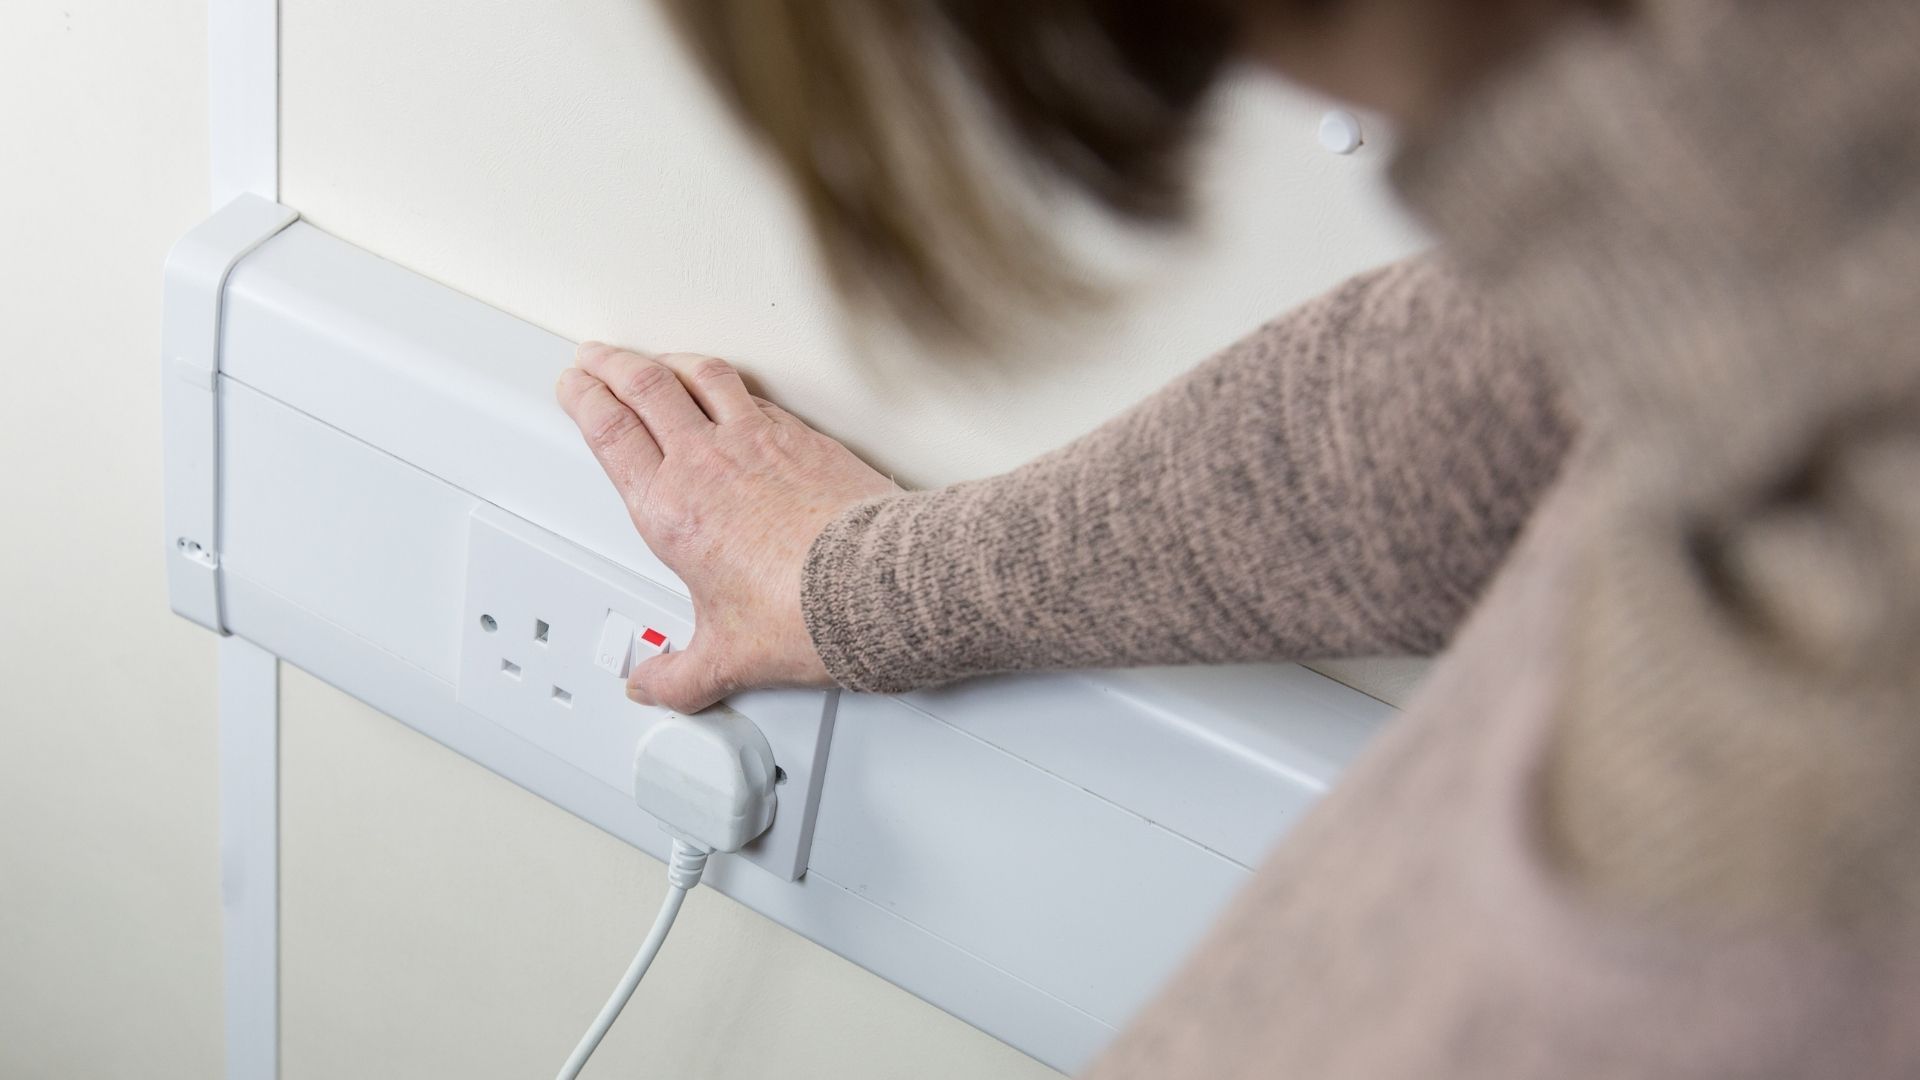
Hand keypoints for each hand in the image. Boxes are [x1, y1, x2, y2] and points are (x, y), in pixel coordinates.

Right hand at [556, 343, 900, 711]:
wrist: (874, 585)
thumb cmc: (805, 611)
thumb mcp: (728, 657)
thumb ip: (681, 675)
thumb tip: (654, 687)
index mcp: (671, 509)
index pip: (610, 432)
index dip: (585, 399)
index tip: (574, 386)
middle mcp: (708, 463)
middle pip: (646, 387)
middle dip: (613, 365)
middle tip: (597, 359)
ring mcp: (758, 441)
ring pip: (701, 375)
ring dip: (670, 361)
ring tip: (657, 359)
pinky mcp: (803, 437)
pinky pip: (754, 394)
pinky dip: (729, 383)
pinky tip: (733, 390)